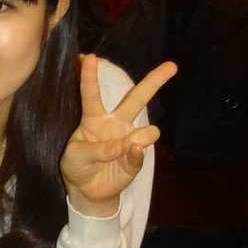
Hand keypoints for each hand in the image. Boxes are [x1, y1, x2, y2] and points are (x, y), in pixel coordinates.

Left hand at [59, 54, 176, 216]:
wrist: (87, 191)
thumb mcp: (75, 157)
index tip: (90, 57)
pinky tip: (127, 159)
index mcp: (93, 119)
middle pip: (136, 99)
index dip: (90, 77)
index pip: (91, 94)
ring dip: (137, 139)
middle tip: (172, 65)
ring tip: (122, 150)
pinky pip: (141, 154)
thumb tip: (128, 146)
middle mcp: (115, 123)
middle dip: (154, 81)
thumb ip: (97, 150)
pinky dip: (134, 157)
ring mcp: (129, 139)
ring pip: (148, 130)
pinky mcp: (136, 157)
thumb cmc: (77, 166)